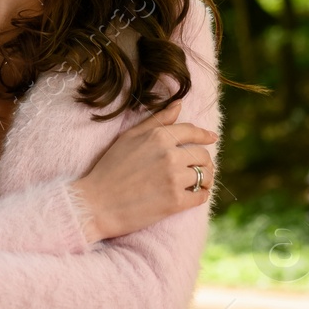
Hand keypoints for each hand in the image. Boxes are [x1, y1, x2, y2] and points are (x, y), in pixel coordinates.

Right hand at [74, 98, 217, 242]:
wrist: (96, 204)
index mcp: (159, 137)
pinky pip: (201, 196)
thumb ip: (156, 121)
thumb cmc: (109, 169)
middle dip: (205, 162)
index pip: (192, 132)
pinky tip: (194, 196)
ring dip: (206, 179)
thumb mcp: (129, 138)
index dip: (205, 135)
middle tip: (201, 168)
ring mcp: (174, 179)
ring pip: (205, 176)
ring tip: (199, 183)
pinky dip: (201, 196)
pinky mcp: (175, 202)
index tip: (212, 138)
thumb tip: (179, 104)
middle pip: (203, 155)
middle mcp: (170, 156)